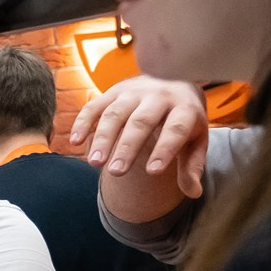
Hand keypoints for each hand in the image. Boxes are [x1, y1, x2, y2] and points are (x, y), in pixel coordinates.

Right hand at [70, 76, 210, 196]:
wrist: (173, 77)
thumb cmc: (184, 118)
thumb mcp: (196, 139)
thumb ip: (192, 165)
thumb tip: (194, 193)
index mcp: (184, 108)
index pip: (175, 129)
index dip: (164, 149)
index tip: (153, 172)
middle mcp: (159, 96)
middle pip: (141, 122)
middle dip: (127, 147)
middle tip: (116, 172)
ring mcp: (134, 91)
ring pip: (115, 114)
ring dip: (103, 139)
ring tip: (94, 163)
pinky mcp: (113, 91)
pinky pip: (95, 105)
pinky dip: (83, 122)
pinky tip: (74, 141)